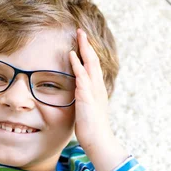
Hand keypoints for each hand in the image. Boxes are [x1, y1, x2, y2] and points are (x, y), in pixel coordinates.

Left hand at [69, 29, 126, 170]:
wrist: (99, 140)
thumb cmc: (91, 127)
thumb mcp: (87, 109)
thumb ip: (83, 99)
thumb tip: (78, 95)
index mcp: (97, 88)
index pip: (93, 65)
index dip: (87, 52)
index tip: (82, 41)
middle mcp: (97, 86)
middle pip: (93, 59)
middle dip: (86, 44)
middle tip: (81, 30)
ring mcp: (93, 90)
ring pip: (89, 63)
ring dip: (84, 48)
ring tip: (79, 35)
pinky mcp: (87, 96)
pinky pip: (81, 76)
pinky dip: (77, 64)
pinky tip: (72, 55)